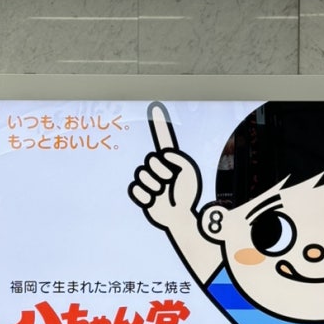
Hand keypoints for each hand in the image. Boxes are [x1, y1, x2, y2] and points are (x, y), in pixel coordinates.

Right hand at [129, 102, 201, 231]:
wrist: (181, 216)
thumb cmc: (186, 194)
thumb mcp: (188, 173)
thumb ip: (179, 159)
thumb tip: (164, 155)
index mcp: (170, 159)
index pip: (164, 138)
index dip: (159, 123)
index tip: (155, 107)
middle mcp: (157, 166)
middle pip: (151, 161)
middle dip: (162, 173)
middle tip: (170, 183)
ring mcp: (148, 179)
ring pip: (143, 176)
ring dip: (156, 187)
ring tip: (163, 193)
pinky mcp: (140, 193)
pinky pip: (136, 189)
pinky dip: (147, 197)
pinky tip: (154, 200)